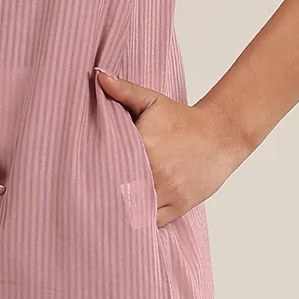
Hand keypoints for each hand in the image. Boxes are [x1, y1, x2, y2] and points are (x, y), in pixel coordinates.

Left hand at [95, 69, 249, 226]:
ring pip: (135, 212)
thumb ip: (124, 90)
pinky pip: (152, 223)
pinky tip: (125, 221)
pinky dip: (139, 222)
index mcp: (146, 147)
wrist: (221, 134)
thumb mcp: (153, 101)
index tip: (78, 177)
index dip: (92, 174)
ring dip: (120, 213)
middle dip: (101, 197)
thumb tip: (98, 75)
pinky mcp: (179, 207)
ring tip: (101, 214)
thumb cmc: (183, 119)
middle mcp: (156, 173)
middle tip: (81, 200)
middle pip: (118, 194)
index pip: (108, 166)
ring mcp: (168, 193)